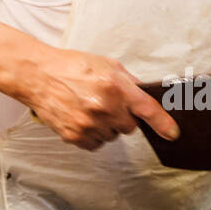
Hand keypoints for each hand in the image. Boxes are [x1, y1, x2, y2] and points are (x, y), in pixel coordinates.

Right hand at [24, 48, 179, 151]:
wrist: (38, 75)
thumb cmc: (72, 67)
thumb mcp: (107, 65)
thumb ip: (129, 82)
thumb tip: (145, 97)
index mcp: (115, 87)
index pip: (147, 109)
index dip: (163, 123)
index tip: (172, 134)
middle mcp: (104, 107)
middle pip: (129, 127)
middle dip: (123, 118)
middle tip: (107, 104)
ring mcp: (89, 124)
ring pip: (112, 137)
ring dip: (106, 127)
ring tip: (90, 109)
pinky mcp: (75, 135)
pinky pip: (95, 144)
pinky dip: (92, 136)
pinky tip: (82, 119)